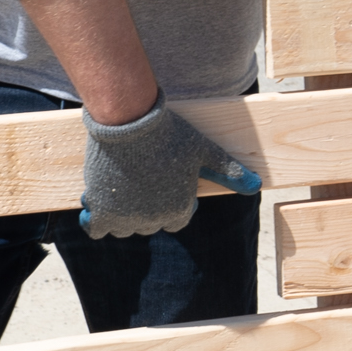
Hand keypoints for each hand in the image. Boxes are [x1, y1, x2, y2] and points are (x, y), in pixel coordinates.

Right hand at [79, 95, 262, 238]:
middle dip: (147, 207)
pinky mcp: (100, 211)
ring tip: (122, 186)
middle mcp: (152, 220)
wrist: (130, 121)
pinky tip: (98, 202)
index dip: (172, 202)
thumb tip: (256, 185)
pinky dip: (95, 219)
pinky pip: (95, 228)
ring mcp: (125, 218)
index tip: (165, 184)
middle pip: (149, 224)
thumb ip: (228, 171)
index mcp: (178, 210)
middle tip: (143, 179)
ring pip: (123, 228)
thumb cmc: (169, 135)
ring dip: (121, 214)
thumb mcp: (204, 151)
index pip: (177, 220)